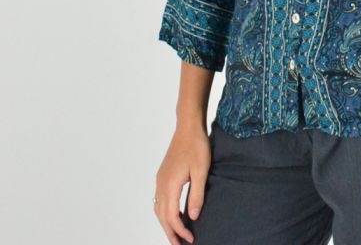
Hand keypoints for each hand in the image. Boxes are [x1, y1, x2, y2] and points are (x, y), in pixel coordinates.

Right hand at [154, 123, 211, 244]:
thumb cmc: (197, 145)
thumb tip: (193, 217)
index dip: (180, 231)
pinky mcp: (163, 175)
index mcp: (170, 185)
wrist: (188, 126)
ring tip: (175, 234)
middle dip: (170, 232)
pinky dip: (165, 212)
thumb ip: (197, 195)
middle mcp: (161, 184)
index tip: (190, 239)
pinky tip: (173, 214)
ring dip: (166, 223)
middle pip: (162, 216)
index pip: (172, 216)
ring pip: (159, 208)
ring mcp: (160, 179)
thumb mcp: (201, 171)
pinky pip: (160, 199)